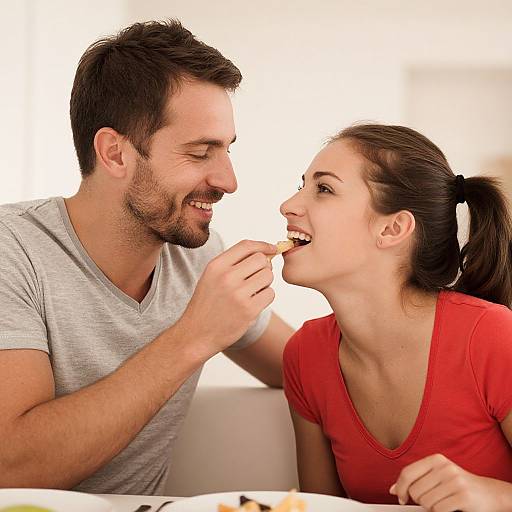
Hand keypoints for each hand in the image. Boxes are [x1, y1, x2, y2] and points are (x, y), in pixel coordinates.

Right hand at [178, 239, 276, 355]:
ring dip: (266, 283)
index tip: (272, 249)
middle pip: (261, 259)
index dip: (263, 245)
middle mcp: (226, 277)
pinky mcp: (248, 310)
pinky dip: (266, 297)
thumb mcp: (211, 277)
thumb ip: (233, 263)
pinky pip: (270, 294)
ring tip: (253, 291)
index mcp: (216, 266)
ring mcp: (238, 294)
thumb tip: (266, 252)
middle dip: (264, 267)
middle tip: (257, 277)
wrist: (196, 334)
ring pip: (268, 276)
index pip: (246, 245)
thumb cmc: (207, 304)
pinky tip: (254, 303)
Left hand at [390, 454, 511, 510]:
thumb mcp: (437, 477)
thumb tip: (393, 490)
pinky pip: (439, 510)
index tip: (401, 498)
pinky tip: (450, 508)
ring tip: (444, 503)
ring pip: (426, 502)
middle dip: (419, 500)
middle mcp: (444, 467)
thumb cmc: (459, 486)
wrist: (490, 494)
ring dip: (432, 508)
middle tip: (432, 500)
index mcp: (436, 459)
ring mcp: (454, 481)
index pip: (407, 473)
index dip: (400, 488)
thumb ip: (416, 480)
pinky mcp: (462, 496)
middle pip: (415, 491)